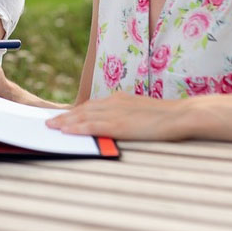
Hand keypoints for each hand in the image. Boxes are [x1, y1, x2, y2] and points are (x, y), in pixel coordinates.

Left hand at [46, 92, 188, 140]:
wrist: (182, 115)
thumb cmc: (168, 117)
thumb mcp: (143, 113)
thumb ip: (128, 116)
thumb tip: (118, 125)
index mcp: (121, 99)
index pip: (92, 105)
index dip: (76, 112)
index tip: (63, 116)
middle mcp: (115, 102)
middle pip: (84, 109)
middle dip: (65, 116)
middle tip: (49, 121)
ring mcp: (116, 112)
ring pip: (84, 116)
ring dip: (65, 121)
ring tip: (51, 126)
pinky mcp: (120, 124)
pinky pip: (93, 125)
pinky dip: (77, 127)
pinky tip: (66, 131)